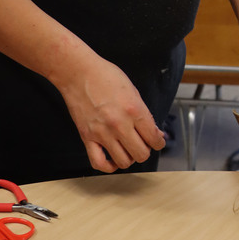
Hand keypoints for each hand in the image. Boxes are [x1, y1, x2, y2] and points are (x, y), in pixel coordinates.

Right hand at [56, 54, 166, 172]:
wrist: (79, 73)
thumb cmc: (105, 76)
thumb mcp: (133, 90)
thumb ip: (144, 113)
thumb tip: (154, 131)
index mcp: (134, 110)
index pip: (154, 138)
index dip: (159, 142)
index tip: (157, 141)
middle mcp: (120, 124)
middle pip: (141, 154)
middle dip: (145, 150)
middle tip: (143, 143)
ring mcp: (102, 133)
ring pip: (123, 162)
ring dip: (129, 158)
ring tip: (128, 149)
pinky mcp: (87, 137)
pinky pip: (99, 163)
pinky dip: (108, 166)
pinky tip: (112, 159)